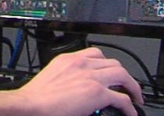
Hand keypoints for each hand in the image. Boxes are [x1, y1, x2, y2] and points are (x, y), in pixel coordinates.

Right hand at [10, 48, 142, 115]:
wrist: (29, 105)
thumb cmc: (34, 97)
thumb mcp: (51, 79)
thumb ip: (65, 78)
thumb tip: (72, 90)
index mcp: (68, 59)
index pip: (95, 54)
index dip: (106, 64)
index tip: (109, 72)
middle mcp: (82, 64)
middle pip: (112, 63)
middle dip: (122, 74)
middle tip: (126, 85)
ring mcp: (91, 77)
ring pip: (122, 75)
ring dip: (131, 87)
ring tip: (135, 97)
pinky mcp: (97, 93)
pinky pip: (122, 98)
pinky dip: (129, 106)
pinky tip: (130, 112)